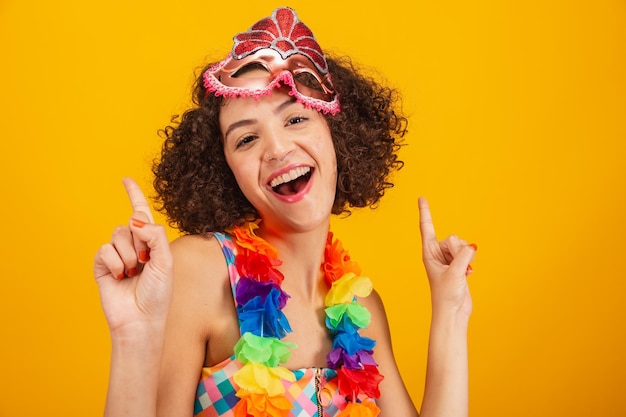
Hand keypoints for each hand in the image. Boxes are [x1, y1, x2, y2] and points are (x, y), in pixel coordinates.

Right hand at [93, 178, 173, 334]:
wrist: (141, 320)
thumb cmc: (158, 294)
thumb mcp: (166, 261)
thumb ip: (155, 235)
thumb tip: (133, 219)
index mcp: (152, 244)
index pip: (142, 214)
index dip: (134, 196)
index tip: (125, 180)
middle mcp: (134, 247)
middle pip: (130, 223)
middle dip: (140, 241)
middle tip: (145, 263)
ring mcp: (117, 256)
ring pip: (117, 234)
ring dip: (129, 254)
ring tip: (133, 273)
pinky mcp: (101, 266)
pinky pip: (104, 249)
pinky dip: (114, 262)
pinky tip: (120, 277)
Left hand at [418, 197, 475, 317]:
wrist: (453, 312)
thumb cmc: (446, 296)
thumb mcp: (454, 273)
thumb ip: (463, 256)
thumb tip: (471, 247)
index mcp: (429, 253)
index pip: (426, 228)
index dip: (425, 212)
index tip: (421, 198)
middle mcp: (438, 254)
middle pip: (453, 238)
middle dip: (458, 250)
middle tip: (455, 268)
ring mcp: (449, 259)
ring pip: (463, 245)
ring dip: (466, 258)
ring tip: (460, 273)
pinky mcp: (459, 265)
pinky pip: (468, 253)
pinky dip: (470, 263)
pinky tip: (467, 274)